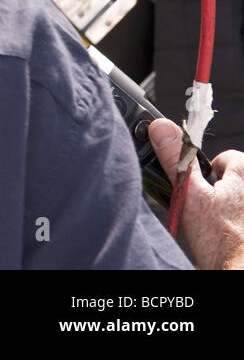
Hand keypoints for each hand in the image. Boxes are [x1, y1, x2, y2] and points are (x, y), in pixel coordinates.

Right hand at [149, 118, 243, 268]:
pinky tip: (217, 234)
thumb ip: (177, 159)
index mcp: (241, 178)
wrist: (237, 269)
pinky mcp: (242, 229)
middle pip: (233, 180)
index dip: (212, 164)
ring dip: (223, 206)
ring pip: (233, 201)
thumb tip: (162, 128)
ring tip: (209, 220)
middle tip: (201, 201)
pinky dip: (228, 223)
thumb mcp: (189, 194)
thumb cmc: (220, 238)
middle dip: (217, 187)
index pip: (230, 158)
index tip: (201, 176)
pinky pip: (235, 218)